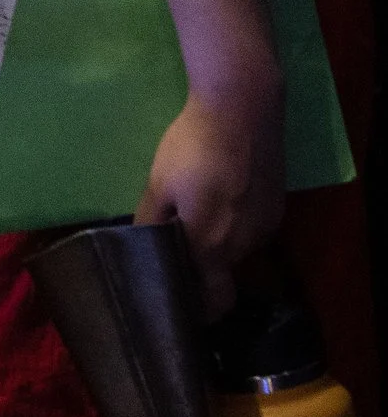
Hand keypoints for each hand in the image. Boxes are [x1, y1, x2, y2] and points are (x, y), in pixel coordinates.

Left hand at [135, 82, 285, 315]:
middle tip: (174, 257)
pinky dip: (234, 226)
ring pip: (237, 251)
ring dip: (217, 245)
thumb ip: (150, 222)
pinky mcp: (278, 208)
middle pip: (222, 275)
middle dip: (201, 272)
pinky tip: (217, 201)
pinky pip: (252, 230)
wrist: (242, 109)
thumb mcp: (159, 184)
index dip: (195, 307)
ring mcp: (266, 227)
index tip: (177, 305)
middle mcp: (244, 245)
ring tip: (193, 219)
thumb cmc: (192, 147)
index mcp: (211, 245)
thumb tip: (138, 248)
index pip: (211, 300)